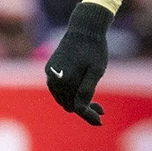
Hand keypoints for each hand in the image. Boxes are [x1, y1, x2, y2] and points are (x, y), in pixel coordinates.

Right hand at [45, 2, 111, 124]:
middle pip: (69, 103)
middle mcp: (53, 78)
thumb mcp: (96, 71)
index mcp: (65, 80)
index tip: (100, 122)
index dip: (88, 115)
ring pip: (63, 97)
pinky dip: (70, 93)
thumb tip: (79, 110)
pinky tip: (83, 93)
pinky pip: (59, 89)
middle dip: (84, 108)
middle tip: (101, 110)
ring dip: (77, 102)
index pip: (76, 106)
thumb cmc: (94, 49)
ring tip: (97, 104)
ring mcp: (49, 74)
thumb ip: (87, 90)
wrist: (84, 29)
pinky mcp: (50, 70)